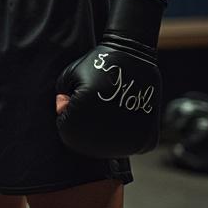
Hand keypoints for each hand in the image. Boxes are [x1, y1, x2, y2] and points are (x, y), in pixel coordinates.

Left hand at [55, 0, 165, 157]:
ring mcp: (129, 140)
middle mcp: (108, 133)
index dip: (67, 116)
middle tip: (93, 103)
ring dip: (104, 133)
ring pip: (108, 150)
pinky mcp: (146, 142)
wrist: (133, 57)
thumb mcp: (69, 77)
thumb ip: (62, 101)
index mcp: (85, 117)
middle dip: (84, 126)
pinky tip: (122, 115)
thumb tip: (63, 113)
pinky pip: (128, 147)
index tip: (74, 100)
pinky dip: (123, 135)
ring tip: (107, 108)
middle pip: (86, 145)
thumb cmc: (97, 65)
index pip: (66, 133)